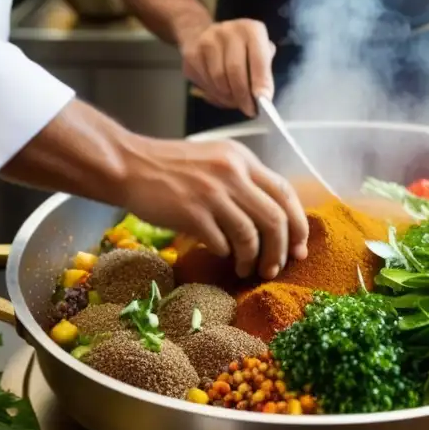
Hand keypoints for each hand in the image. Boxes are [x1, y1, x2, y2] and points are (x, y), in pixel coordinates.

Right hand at [123, 137, 307, 279]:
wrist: (128, 165)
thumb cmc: (172, 167)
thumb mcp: (216, 160)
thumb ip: (244, 181)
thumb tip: (275, 219)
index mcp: (243, 159)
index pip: (285, 193)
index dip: (298, 224)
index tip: (299, 248)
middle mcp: (233, 173)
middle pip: (275, 219)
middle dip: (282, 250)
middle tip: (276, 268)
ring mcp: (212, 193)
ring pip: (251, 235)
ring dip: (254, 259)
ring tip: (247, 270)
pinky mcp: (192, 213)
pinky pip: (222, 243)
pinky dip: (226, 254)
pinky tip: (221, 256)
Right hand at [180, 19, 274, 116]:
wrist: (203, 33)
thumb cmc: (240, 48)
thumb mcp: (259, 52)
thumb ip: (264, 72)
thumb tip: (263, 96)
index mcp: (250, 30)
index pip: (258, 59)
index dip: (261, 82)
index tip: (263, 101)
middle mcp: (228, 31)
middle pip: (235, 71)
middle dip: (243, 95)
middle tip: (248, 109)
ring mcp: (206, 41)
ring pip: (218, 80)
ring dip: (228, 97)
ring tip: (235, 101)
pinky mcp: (191, 54)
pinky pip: (205, 83)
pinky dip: (214, 95)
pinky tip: (220, 94)